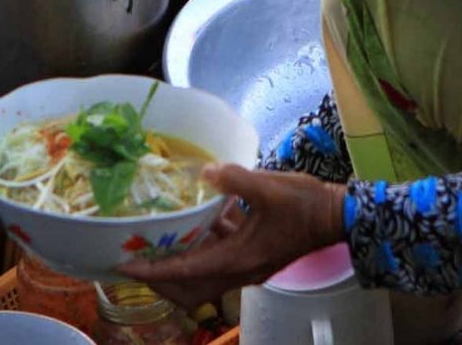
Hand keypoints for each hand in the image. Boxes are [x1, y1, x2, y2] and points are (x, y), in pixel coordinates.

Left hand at [117, 164, 346, 308]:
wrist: (338, 216)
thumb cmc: (305, 204)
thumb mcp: (268, 187)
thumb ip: (234, 179)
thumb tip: (205, 171)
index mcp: (238, 259)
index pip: (185, 271)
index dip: (152, 270)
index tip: (124, 265)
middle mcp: (239, 271)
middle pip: (189, 289)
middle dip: (160, 280)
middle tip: (135, 260)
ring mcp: (248, 266)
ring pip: (203, 277)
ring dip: (179, 264)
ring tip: (156, 241)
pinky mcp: (255, 256)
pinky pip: (219, 258)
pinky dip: (203, 246)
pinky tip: (200, 218)